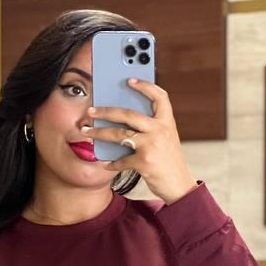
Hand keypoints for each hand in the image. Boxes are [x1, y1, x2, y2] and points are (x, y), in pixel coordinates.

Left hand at [79, 77, 198, 203]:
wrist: (179, 185)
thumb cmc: (169, 161)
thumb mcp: (166, 138)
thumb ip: (151, 127)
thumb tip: (122, 118)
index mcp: (167, 121)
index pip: (159, 96)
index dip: (145, 86)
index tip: (130, 80)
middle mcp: (159, 130)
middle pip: (128, 114)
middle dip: (106, 111)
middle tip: (90, 111)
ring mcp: (151, 146)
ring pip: (119, 135)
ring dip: (99, 133)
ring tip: (86, 132)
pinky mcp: (144, 162)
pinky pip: (122, 160)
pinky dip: (112, 163)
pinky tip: (104, 163)